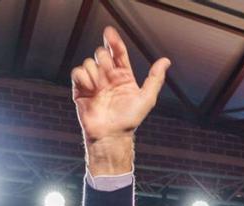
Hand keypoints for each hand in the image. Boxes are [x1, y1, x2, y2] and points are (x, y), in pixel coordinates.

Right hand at [72, 27, 169, 173]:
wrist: (111, 135)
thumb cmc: (130, 120)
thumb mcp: (147, 98)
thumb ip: (155, 78)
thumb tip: (166, 61)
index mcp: (123, 77)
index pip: (118, 53)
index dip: (114, 41)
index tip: (109, 33)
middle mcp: (108, 78)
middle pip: (102, 54)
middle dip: (104, 59)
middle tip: (108, 72)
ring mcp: (94, 83)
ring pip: (89, 62)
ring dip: (95, 71)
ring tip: (99, 86)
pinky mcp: (81, 90)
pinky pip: (77, 73)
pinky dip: (83, 77)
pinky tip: (91, 87)